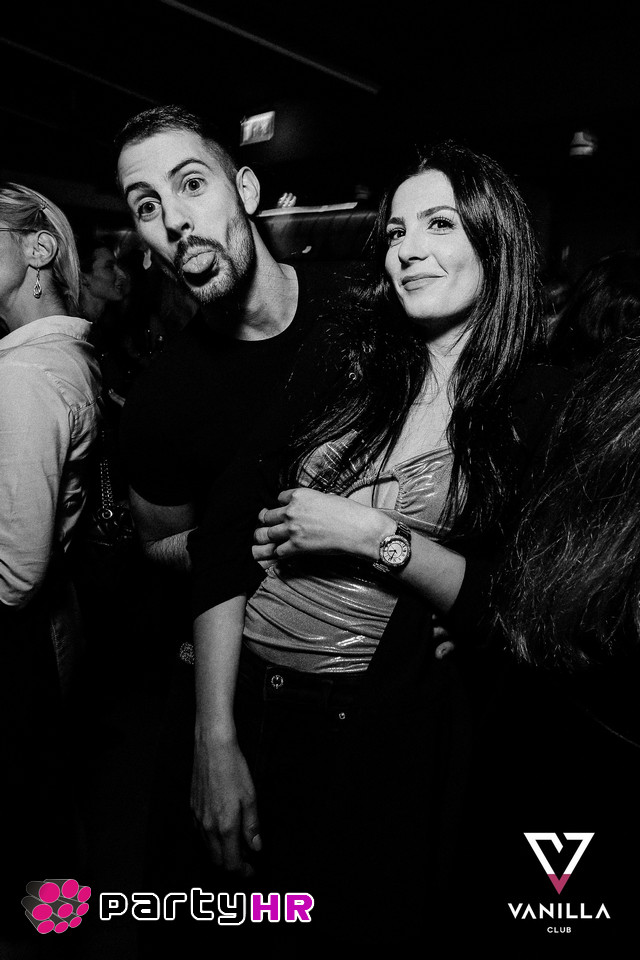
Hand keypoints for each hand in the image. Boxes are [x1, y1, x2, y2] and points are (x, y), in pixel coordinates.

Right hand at [191, 733, 260, 875]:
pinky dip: (212, 841)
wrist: (212, 748)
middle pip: (217, 861)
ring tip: (237, 846)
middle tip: (246, 862)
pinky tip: (223, 830)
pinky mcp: (192, 809)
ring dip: (221, 854)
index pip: (231, 863)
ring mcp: (197, 818)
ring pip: (207, 849)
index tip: (251, 870)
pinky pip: (200, 835)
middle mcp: (208, 827)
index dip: (242, 871)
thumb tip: (256, 848)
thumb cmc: (234, 769)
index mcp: (225, 826)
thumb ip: (252, 826)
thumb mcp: (250, 797)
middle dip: (232, 866)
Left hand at [252, 487, 394, 562]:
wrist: (357, 528)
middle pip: (267, 516)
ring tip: (263, 541)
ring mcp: (292, 530)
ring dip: (265, 538)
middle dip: (267, 521)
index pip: (278, 498)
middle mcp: (291, 511)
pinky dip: (276, 553)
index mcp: (299, 495)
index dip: (280, 505)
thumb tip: (306, 509)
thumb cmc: (348, 512)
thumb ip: (310, 502)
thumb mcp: (325, 497)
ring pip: (266, 534)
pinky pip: (277, 551)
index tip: (282, 510)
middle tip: (267, 526)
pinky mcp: (297, 547)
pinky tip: (278, 554)